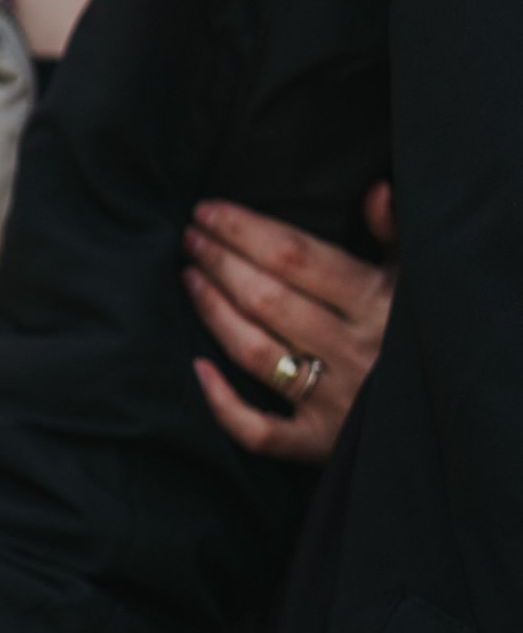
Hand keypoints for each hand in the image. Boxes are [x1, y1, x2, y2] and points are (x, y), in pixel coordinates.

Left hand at [183, 182, 396, 462]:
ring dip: (214, 312)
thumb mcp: (416, 280)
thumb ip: (396, 234)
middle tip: (190, 238)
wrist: (443, 414)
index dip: (245, 230)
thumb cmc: (416, 334)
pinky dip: (222, 403)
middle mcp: (353, 351)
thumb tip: (377, 190)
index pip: (296, 258)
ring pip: (255, 353)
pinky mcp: (316, 442)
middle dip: (220, 263)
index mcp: (378, 304)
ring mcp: (332, 399)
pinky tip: (197, 367)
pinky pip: (259, 430)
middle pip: (267, 300)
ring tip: (189, 277)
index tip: (207, 211)